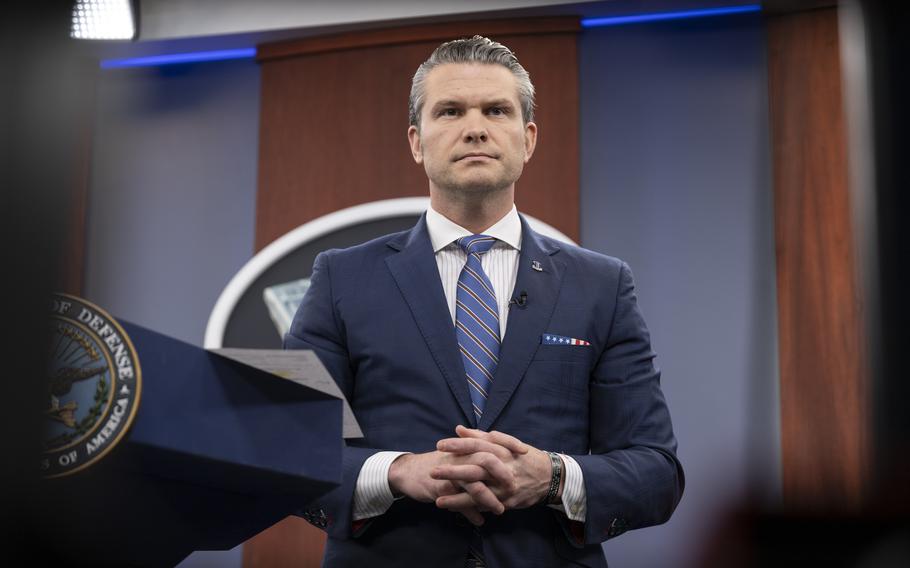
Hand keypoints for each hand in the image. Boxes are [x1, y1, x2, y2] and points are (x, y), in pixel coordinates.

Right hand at [388, 449, 512, 524]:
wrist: (408, 472)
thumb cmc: (437, 463)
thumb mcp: (457, 455)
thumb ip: (476, 455)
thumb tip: (498, 459)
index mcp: (465, 447)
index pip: (491, 440)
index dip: (509, 444)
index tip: (525, 452)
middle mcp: (459, 457)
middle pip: (485, 460)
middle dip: (502, 474)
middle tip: (515, 487)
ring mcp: (450, 473)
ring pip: (474, 484)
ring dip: (489, 499)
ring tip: (501, 510)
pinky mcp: (440, 489)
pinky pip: (459, 502)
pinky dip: (471, 513)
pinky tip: (480, 521)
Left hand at [432, 426, 554, 511]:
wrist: (550, 477)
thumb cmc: (523, 457)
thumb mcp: (506, 443)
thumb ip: (481, 436)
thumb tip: (458, 429)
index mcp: (502, 450)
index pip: (477, 445)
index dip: (458, 445)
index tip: (440, 445)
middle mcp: (503, 468)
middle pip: (476, 469)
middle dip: (454, 471)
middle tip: (433, 471)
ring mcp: (505, 487)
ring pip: (480, 492)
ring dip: (458, 497)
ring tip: (438, 499)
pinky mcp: (507, 501)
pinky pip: (486, 506)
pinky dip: (470, 508)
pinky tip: (454, 510)